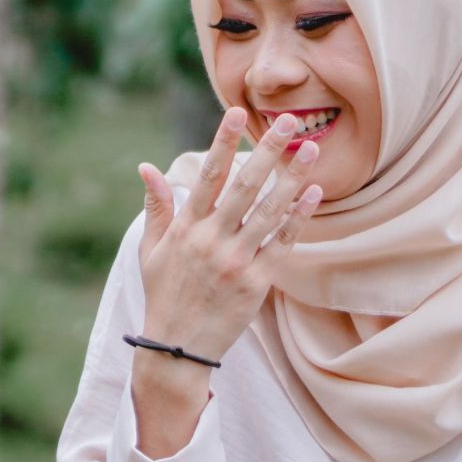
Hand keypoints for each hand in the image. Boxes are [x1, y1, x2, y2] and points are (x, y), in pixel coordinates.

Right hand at [134, 106, 323, 363]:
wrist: (177, 348)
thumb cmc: (164, 295)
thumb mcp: (151, 250)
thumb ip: (156, 207)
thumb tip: (147, 166)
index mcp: (185, 229)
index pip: (208, 176)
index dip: (223, 143)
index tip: (237, 113)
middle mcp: (210, 241)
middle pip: (244, 187)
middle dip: (268, 151)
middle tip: (288, 121)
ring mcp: (234, 262)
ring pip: (268, 212)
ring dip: (292, 178)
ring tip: (311, 149)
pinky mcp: (255, 284)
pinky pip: (281, 245)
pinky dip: (298, 218)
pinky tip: (313, 195)